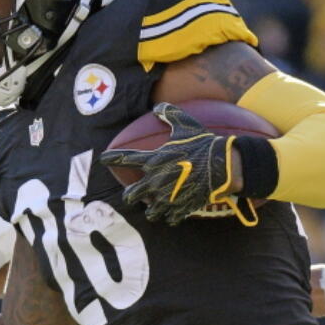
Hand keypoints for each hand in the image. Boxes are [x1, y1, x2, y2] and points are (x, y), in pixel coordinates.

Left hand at [99, 103, 234, 224]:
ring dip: (151, 210)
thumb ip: (169, 114)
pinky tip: (174, 213)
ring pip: (149, 213)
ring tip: (155, 207)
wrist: (221, 165)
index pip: (125, 158)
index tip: (103, 159)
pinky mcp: (179, 209)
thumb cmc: (203, 143)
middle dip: (130, 196)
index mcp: (153, 160)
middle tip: (134, 194)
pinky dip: (171, 217)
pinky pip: (169, 219)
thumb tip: (158, 106)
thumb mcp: (186, 124)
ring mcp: (166, 198)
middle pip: (130, 196)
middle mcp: (155, 181)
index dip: (111, 158)